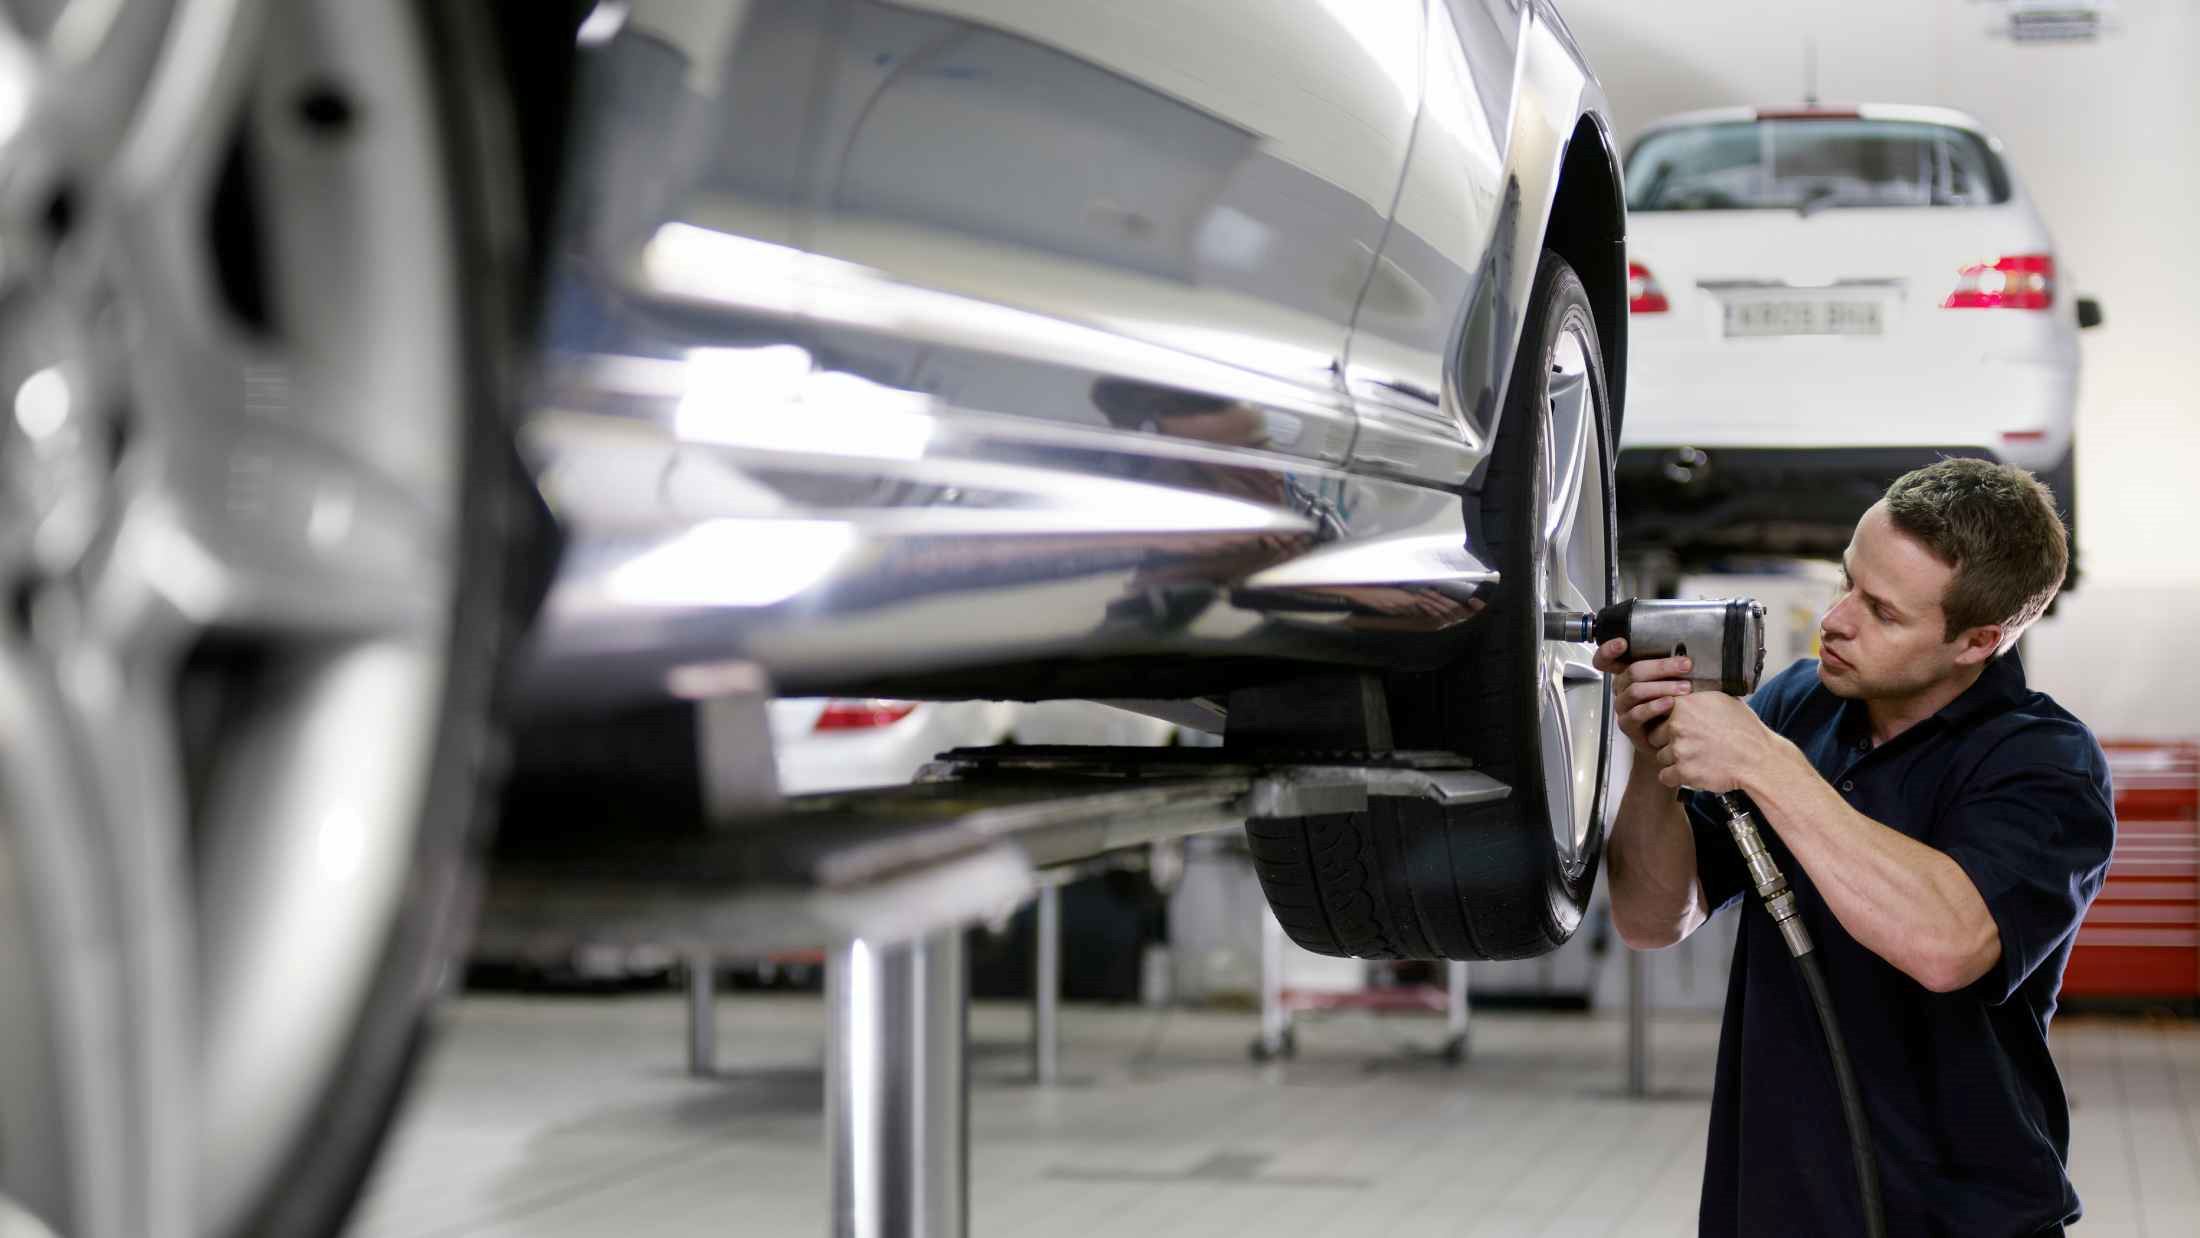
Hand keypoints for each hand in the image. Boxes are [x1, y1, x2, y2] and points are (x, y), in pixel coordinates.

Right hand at [1592, 638, 1694, 758]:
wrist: (1673, 736)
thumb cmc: (1673, 705)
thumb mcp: (1670, 681)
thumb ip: (1670, 667)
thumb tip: (1685, 651)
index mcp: (1627, 674)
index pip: (1606, 659)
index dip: (1609, 650)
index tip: (1623, 643)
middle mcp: (1621, 689)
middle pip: (1632, 672)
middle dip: (1661, 666)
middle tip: (1685, 665)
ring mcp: (1623, 707)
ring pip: (1636, 691)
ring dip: (1663, 687)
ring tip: (1685, 687)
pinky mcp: (1628, 725)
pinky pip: (1637, 713)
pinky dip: (1655, 707)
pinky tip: (1670, 703)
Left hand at [1646, 691, 1785, 793]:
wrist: (1758, 759)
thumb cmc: (1746, 730)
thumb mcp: (1724, 700)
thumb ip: (1698, 697)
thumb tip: (1685, 690)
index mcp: (1684, 704)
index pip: (1658, 711)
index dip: (1666, 720)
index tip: (1675, 727)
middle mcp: (1677, 725)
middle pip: (1655, 735)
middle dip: (1668, 741)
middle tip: (1689, 745)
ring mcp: (1679, 749)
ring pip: (1661, 756)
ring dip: (1674, 760)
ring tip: (1695, 759)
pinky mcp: (1683, 771)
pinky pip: (1665, 776)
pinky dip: (1675, 777)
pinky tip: (1690, 772)